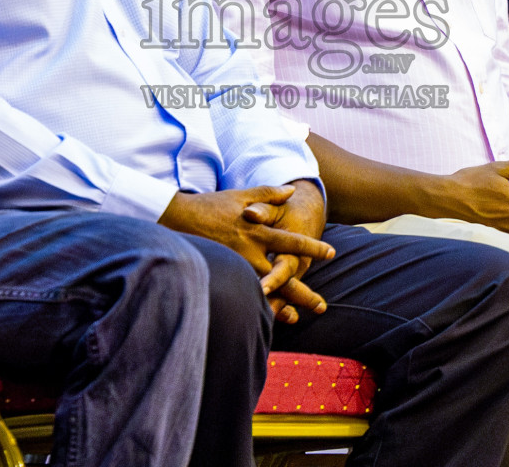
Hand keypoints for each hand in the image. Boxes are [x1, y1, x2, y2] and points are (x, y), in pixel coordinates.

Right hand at [160, 185, 334, 320]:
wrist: (177, 218)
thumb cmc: (210, 206)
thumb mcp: (241, 196)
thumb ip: (268, 194)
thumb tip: (292, 190)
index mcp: (257, 230)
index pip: (290, 241)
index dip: (311, 248)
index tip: (331, 253)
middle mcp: (249, 252)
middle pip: (282, 275)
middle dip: (302, 292)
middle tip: (321, 306)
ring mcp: (236, 265)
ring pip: (265, 290)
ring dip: (282, 304)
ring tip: (297, 317)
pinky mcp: (223, 274)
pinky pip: (244, 292)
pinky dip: (257, 304)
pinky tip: (267, 315)